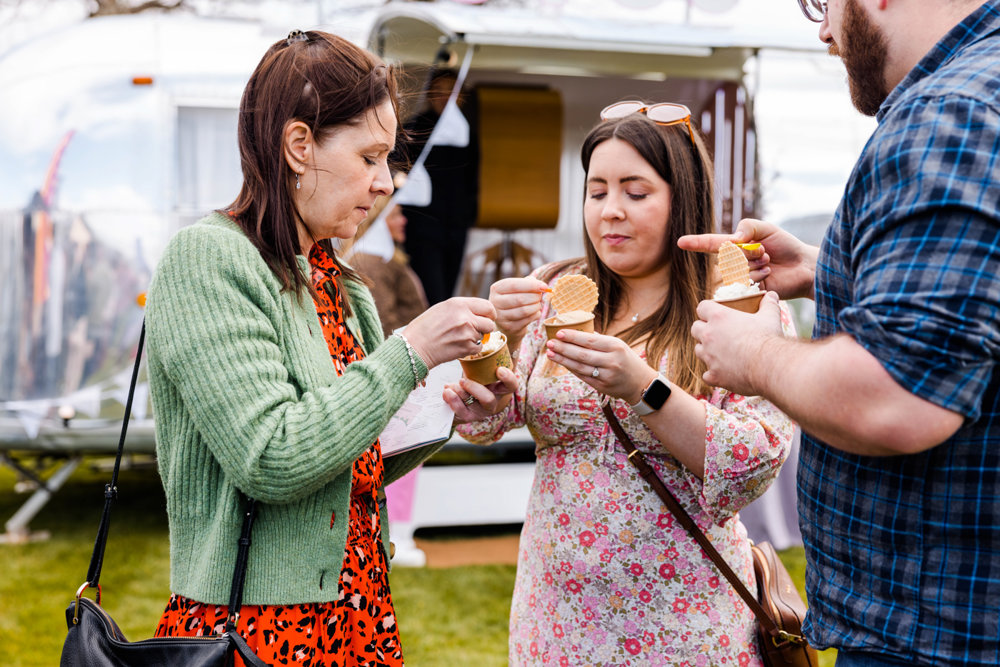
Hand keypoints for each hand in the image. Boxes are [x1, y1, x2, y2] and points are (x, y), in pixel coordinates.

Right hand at [403, 297, 496, 367]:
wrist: (414, 347)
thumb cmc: (424, 328)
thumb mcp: (442, 309)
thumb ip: (461, 308)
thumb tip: (479, 312)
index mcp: (458, 304)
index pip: (487, 306)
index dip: (489, 313)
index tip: (487, 318)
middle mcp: (465, 317)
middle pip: (490, 323)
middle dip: (484, 327)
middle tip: (474, 330)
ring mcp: (467, 333)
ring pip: (482, 336)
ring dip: (475, 338)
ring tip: (458, 338)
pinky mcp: (466, 348)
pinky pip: (478, 348)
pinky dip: (471, 349)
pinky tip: (458, 346)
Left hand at [443, 366, 517, 421]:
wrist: (458, 400)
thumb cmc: (471, 382)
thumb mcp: (477, 372)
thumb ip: (476, 364)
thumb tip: (468, 351)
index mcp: (498, 388)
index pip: (511, 385)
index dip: (508, 378)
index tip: (499, 370)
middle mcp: (493, 401)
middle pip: (489, 399)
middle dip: (474, 389)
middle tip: (462, 380)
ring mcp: (481, 411)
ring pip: (472, 403)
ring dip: (459, 392)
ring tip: (451, 386)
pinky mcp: (468, 416)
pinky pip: (461, 410)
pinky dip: (452, 399)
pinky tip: (447, 391)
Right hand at [489, 277, 548, 344]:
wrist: (507, 322)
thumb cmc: (514, 301)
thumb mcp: (518, 288)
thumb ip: (529, 283)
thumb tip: (542, 286)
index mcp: (496, 289)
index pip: (514, 285)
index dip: (532, 285)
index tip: (545, 286)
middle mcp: (495, 302)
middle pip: (520, 299)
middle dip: (535, 297)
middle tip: (540, 297)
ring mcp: (501, 316)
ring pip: (524, 310)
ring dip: (536, 306)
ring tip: (537, 304)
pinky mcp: (508, 327)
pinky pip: (527, 320)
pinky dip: (535, 315)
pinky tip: (535, 312)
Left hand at [544, 329, 656, 403]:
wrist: (641, 383)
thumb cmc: (626, 360)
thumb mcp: (618, 345)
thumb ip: (599, 340)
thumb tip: (577, 332)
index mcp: (615, 347)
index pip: (590, 340)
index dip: (573, 337)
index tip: (559, 333)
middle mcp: (611, 361)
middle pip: (582, 354)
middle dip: (563, 348)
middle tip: (549, 343)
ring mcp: (607, 376)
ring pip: (580, 367)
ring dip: (563, 360)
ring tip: (550, 353)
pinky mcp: (602, 387)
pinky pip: (583, 376)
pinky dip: (571, 369)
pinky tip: (562, 363)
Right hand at [677, 218, 818, 299]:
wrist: (804, 268)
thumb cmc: (787, 246)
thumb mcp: (768, 228)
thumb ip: (748, 226)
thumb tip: (732, 239)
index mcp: (735, 247)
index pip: (710, 244)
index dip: (695, 243)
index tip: (680, 242)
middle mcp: (734, 264)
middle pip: (725, 260)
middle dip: (746, 255)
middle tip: (765, 253)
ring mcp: (740, 279)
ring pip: (732, 274)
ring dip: (752, 267)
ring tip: (768, 266)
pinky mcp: (747, 293)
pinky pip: (742, 286)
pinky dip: (757, 279)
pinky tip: (769, 276)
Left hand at [691, 292, 784, 394]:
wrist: (769, 365)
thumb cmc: (767, 338)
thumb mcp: (770, 316)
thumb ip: (768, 304)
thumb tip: (771, 295)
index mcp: (718, 317)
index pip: (702, 308)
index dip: (707, 310)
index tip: (715, 314)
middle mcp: (708, 335)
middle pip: (695, 329)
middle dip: (703, 330)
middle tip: (718, 334)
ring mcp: (709, 356)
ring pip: (698, 351)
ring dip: (707, 351)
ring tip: (722, 353)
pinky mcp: (713, 375)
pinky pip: (706, 374)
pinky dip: (713, 374)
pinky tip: (725, 373)